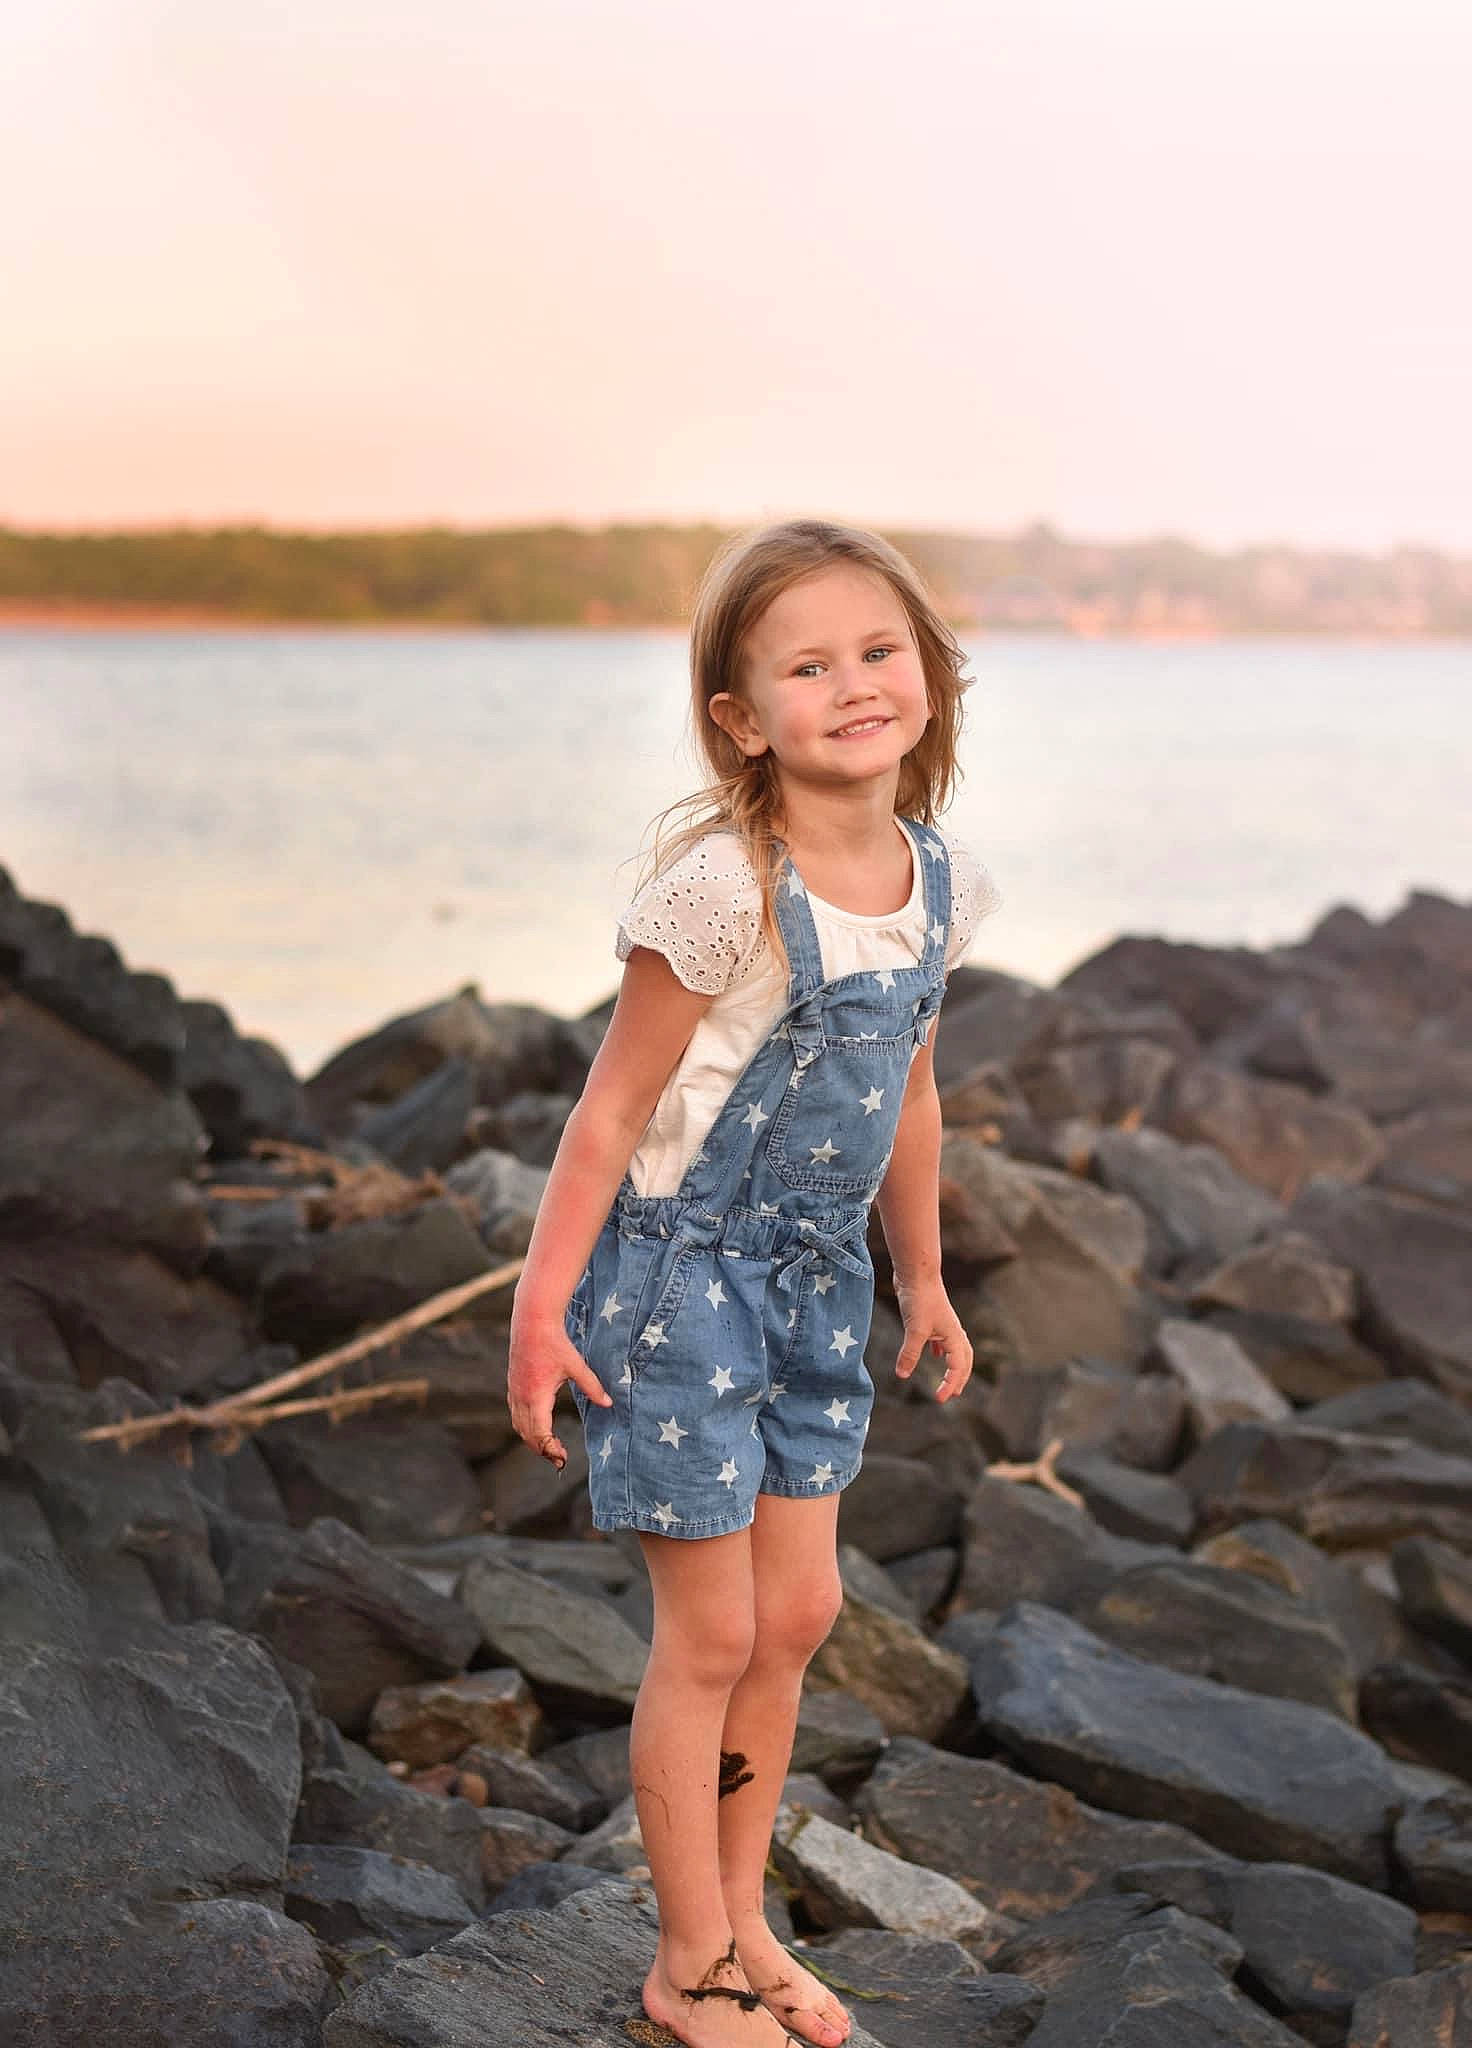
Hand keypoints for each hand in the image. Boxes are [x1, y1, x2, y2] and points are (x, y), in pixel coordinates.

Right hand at [507, 1317, 613, 1469]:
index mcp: (537, 1396)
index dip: (550, 1450)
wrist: (532, 1322)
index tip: (563, 1458)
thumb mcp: (576, 1365)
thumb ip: (592, 1386)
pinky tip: (538, 1428)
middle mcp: (521, 1397)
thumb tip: (608, 1402)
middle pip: (528, 1436)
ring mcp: (514, 1392)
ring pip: (519, 1427)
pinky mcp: (512, 1387)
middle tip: (560, 1459)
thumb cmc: (555, 1343)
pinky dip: (525, 1427)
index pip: (540, 1434)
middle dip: (543, 1450)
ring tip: (550, 1447)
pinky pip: (516, 1415)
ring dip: (533, 1441)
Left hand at [892, 1275, 972, 1402]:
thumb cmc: (919, 1299)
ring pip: (956, 1350)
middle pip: (964, 1360)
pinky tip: (933, 1353)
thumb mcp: (914, 1329)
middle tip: (953, 1394)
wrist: (917, 1272)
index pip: (957, 1368)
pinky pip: (942, 1339)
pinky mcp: (932, 1318)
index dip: (950, 1385)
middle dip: (960, 1378)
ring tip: (948, 1378)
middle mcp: (953, 1331)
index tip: (939, 1400)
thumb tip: (902, 1375)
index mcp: (954, 1337)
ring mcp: (944, 1324)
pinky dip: (941, 1350)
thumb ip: (909, 1353)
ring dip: (954, 1366)